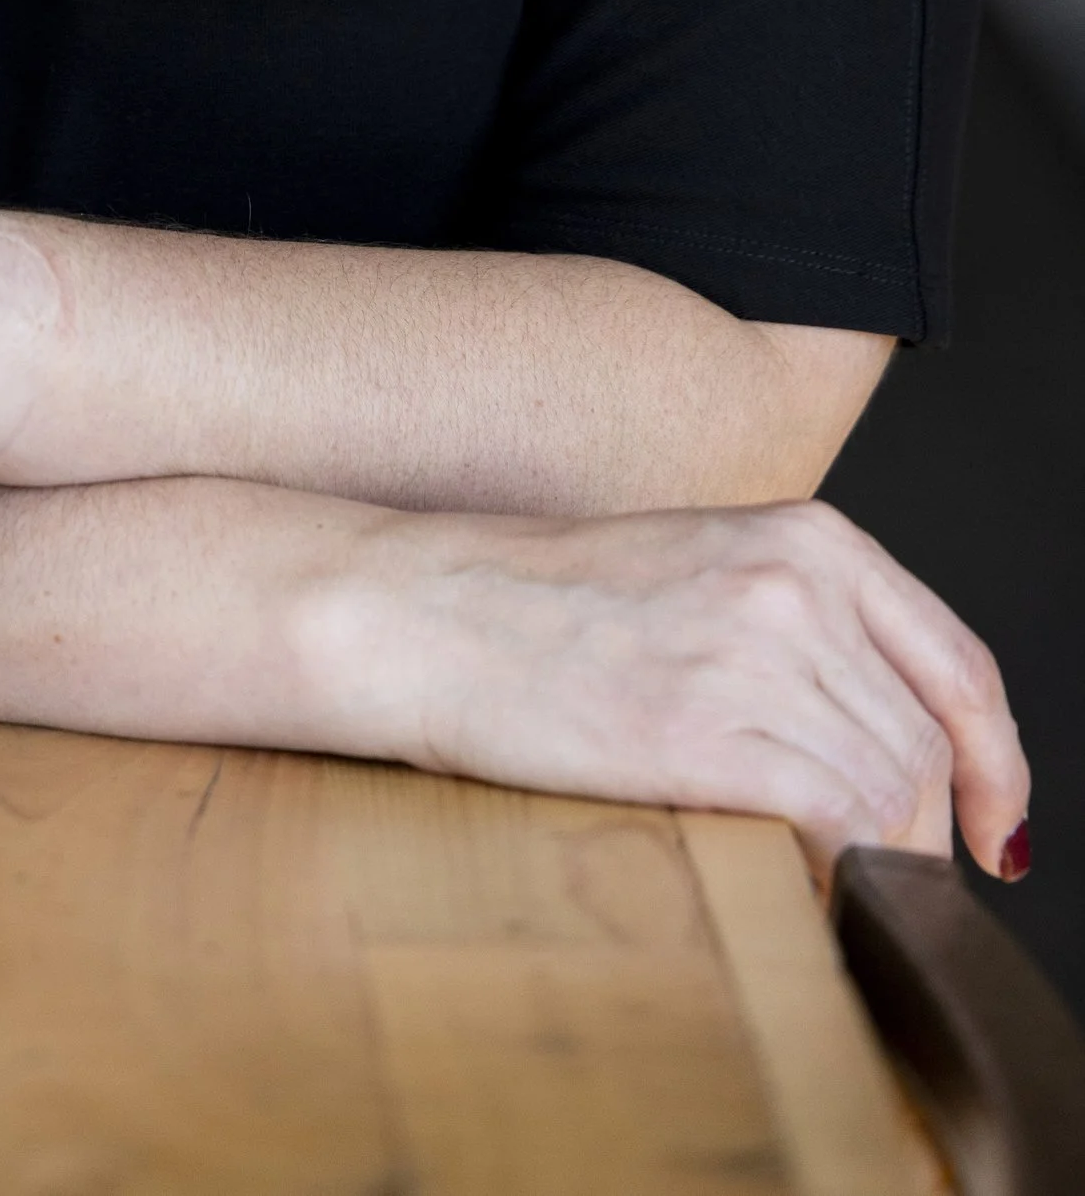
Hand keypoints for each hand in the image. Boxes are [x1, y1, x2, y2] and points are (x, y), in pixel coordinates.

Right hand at [350, 496, 1028, 877]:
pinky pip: (835, 824)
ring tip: (828, 886)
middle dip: (924, 834)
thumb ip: (798, 629)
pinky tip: (803, 886)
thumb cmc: (538, 603)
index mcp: (805, 535)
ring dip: (878, 862)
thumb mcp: (697, 570)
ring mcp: (754, 653)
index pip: (959, 665)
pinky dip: (841, 872)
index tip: (992, 829)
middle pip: (926, 743)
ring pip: (889, 793)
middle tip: (882, 882)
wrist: (426, 611)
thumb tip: (878, 740)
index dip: (995, 764)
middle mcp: (797, 584)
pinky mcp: (707, 730)